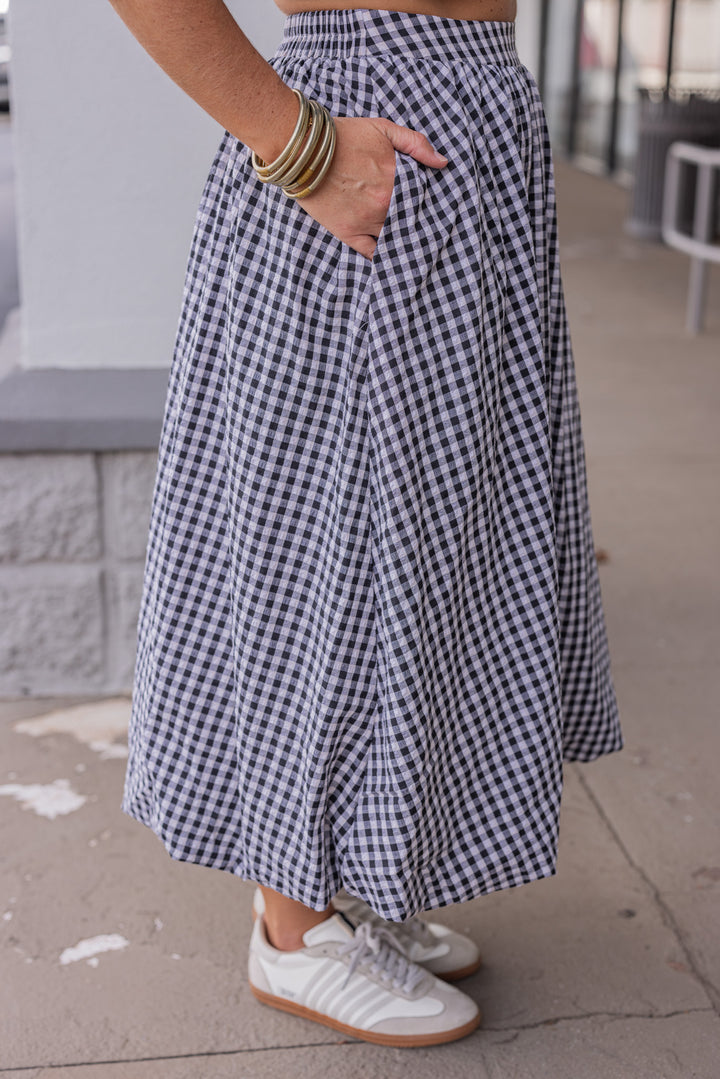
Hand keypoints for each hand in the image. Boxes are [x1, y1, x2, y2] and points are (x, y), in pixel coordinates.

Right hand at [294, 116, 447, 260]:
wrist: (304, 150)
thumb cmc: (343, 136)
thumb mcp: (383, 128)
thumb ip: (415, 143)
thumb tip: (442, 163)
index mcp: (396, 180)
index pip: (424, 199)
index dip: (430, 203)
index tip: (436, 207)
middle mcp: (383, 205)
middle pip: (410, 220)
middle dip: (419, 223)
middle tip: (428, 229)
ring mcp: (365, 221)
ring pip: (393, 237)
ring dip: (402, 239)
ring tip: (412, 244)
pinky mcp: (347, 232)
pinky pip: (371, 252)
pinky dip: (382, 255)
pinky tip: (389, 255)